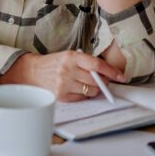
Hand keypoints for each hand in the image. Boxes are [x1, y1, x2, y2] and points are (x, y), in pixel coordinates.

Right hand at [3, 50, 124, 101]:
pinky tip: (77, 89)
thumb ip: (86, 63)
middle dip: (103, 82)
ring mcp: (64, 84)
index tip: (121, 76)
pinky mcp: (62, 96)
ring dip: (94, 89)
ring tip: (86, 84)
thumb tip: (107, 74)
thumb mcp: (69, 57)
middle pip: (96, 80)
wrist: (33, 72)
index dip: (112, 71)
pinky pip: (82, 98)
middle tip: (103, 81)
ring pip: (91, 91)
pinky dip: (83, 95)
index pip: (97, 65)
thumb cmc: (55, 63)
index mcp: (72, 57)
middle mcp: (68, 70)